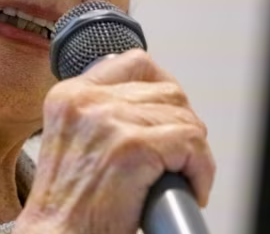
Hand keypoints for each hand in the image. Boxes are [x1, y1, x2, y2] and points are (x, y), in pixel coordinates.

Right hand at [15, 49, 214, 233]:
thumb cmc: (68, 206)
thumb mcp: (73, 141)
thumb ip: (102, 113)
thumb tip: (151, 105)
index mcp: (70, 95)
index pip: (134, 63)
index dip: (163, 87)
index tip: (169, 113)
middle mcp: (87, 101)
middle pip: (167, 91)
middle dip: (182, 125)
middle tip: (176, 158)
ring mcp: (109, 121)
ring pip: (184, 118)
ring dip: (193, 153)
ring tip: (179, 177)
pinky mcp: (132, 147)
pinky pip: (192, 145)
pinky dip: (201, 171)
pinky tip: (189, 189)